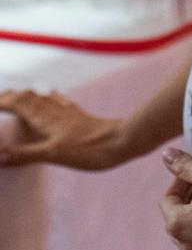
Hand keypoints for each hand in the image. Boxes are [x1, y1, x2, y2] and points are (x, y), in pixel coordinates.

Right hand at [0, 88, 124, 169]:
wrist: (122, 141)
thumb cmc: (89, 149)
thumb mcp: (54, 155)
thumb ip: (26, 154)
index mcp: (46, 118)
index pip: (19, 104)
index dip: (3, 102)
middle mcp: (55, 111)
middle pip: (28, 98)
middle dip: (11, 97)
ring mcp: (68, 113)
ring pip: (42, 99)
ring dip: (27, 96)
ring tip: (17, 94)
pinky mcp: (79, 117)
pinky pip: (60, 103)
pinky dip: (49, 98)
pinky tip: (52, 95)